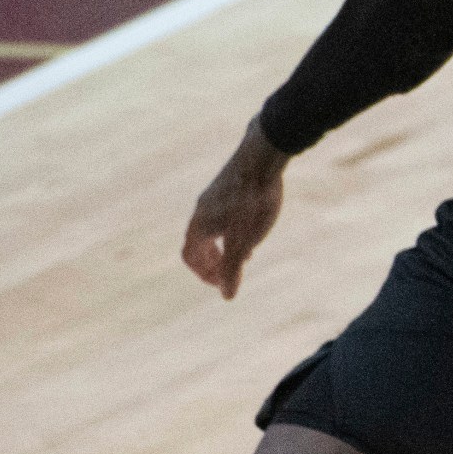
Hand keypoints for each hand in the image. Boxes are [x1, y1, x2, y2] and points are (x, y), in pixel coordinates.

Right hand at [182, 121, 288, 298]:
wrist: (262, 156)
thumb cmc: (253, 201)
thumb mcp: (245, 240)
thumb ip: (234, 268)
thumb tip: (227, 297)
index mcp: (200, 225)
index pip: (190, 257)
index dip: (204, 275)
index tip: (223, 284)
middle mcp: (200, 210)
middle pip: (197, 243)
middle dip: (212, 263)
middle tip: (230, 274)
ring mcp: (212, 197)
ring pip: (210, 228)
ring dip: (222, 247)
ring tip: (244, 256)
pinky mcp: (225, 186)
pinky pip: (220, 214)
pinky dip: (229, 230)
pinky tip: (251, 229)